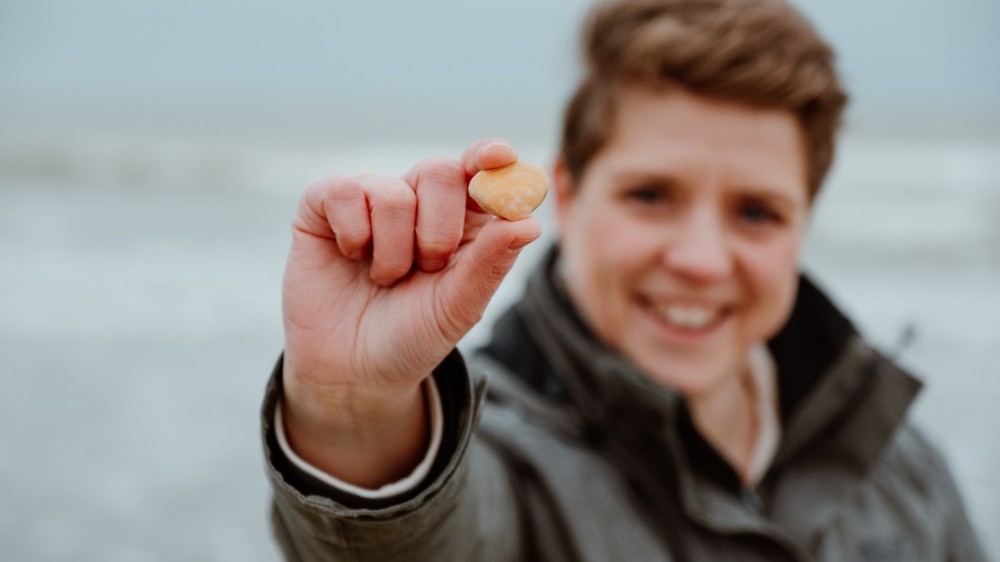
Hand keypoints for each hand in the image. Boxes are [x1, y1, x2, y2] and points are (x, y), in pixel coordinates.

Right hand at [279, 138, 541, 484]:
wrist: (353, 372)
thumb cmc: (412, 337)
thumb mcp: (458, 307)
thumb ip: (490, 263)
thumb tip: (530, 224)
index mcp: (463, 220)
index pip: (481, 170)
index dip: (490, 158)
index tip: (501, 158)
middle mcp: (419, 201)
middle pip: (440, 172)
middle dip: (439, 227)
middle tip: (429, 267)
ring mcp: (371, 200)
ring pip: (391, 192)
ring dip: (393, 249)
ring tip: (386, 279)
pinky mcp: (325, 206)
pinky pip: (344, 191)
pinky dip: (354, 233)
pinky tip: (352, 257)